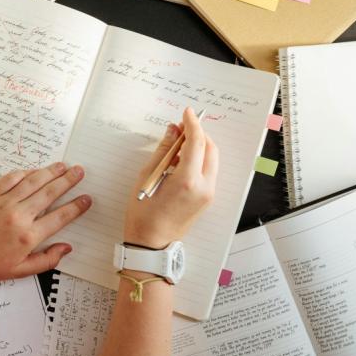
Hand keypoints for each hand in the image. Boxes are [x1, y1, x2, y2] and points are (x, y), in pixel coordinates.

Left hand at [0, 163, 91, 282]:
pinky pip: (12, 178)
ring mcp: (4, 202)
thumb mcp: (19, 270)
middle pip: (50, 193)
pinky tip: (35, 170)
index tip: (87, 199)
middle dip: (68, 181)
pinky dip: (26, 172)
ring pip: (33, 181)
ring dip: (51, 172)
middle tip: (80, 171)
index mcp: (29, 236)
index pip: (60, 217)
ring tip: (63, 166)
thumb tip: (66, 247)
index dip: (76, 206)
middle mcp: (19, 216)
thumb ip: (47, 260)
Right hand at [124, 107, 218, 248]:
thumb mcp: (147, 177)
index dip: (192, 124)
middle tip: (182, 126)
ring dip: (200, 146)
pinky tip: (182, 159)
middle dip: (199, 133)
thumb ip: (162, 151)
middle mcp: (204, 187)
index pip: (197, 143)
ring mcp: (208, 194)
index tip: (187, 112)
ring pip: (212, 159)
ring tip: (179, 143)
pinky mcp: (207, 199)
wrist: (151, 243)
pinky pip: (208, 171)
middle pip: (210, 149)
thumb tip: (172, 131)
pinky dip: (200, 159)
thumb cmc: (144, 214)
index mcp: (188, 180)